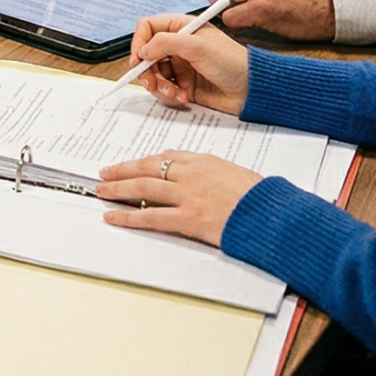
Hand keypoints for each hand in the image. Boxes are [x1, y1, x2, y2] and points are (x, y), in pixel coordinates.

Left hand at [94, 151, 266, 246]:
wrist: (273, 214)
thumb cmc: (261, 197)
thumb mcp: (235, 173)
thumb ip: (211, 171)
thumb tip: (193, 174)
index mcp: (204, 161)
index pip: (166, 157)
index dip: (144, 161)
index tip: (131, 164)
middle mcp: (191, 174)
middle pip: (148, 168)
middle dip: (123, 170)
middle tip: (105, 173)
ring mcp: (188, 196)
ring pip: (144, 187)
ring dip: (119, 189)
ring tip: (101, 191)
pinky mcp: (189, 219)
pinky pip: (151, 216)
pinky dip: (128, 216)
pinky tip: (113, 217)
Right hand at [126, 12, 251, 114]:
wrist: (253, 90)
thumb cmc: (234, 62)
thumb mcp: (198, 46)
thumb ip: (166, 43)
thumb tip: (143, 51)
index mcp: (182, 28)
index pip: (148, 28)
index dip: (139, 43)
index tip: (138, 60)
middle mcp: (178, 46)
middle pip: (146, 55)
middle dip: (147, 71)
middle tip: (152, 82)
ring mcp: (180, 66)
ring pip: (152, 75)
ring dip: (158, 86)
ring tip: (173, 93)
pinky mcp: (183, 85)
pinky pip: (163, 90)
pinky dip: (168, 96)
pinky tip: (183, 97)